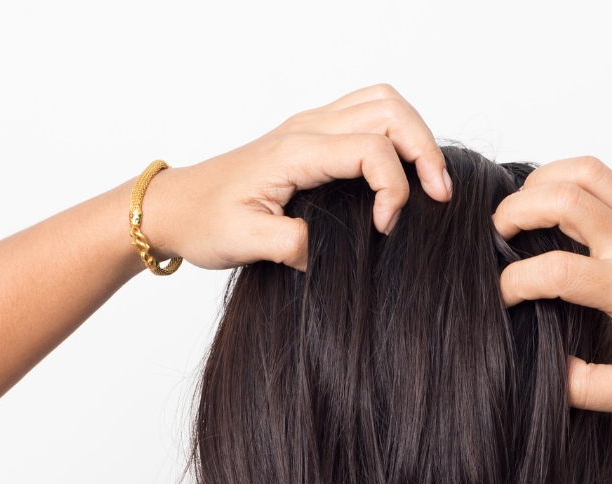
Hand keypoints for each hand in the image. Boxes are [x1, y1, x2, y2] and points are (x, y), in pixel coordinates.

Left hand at [139, 84, 450, 270]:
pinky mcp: (312, 136)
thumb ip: (294, 246)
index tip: (384, 230)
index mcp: (296, 151)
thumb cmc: (203, 220)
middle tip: (437, 195)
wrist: (174, 207)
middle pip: (390, 110)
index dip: (394, 190)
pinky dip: (396, 135)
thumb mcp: (245, 243)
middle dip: (424, 151)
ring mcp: (311, 127)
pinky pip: (367, 114)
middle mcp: (307, 129)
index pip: (372, 149)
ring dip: (414, 136)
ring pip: (383, 103)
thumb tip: (335, 252)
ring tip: (427, 181)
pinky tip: (398, 174)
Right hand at [493, 157, 611, 413]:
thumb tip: (543, 367)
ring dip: (539, 184)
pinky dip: (566, 180)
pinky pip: (601, 174)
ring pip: (583, 172)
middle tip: (499, 235)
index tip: (504, 296)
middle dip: (515, 212)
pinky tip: (552, 207)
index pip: (558, 271)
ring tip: (522, 214)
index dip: (516, 281)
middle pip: (564, 199)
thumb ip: (583, 388)